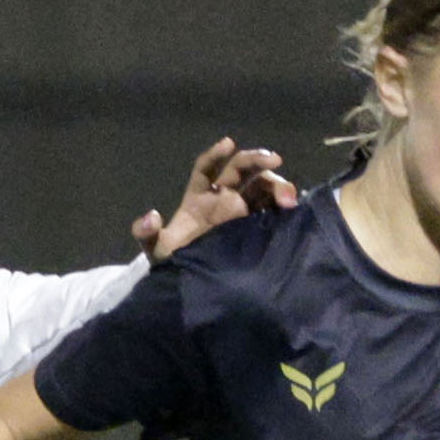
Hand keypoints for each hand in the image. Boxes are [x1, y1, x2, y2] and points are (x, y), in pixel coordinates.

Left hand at [131, 136, 297, 261]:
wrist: (195, 294)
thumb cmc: (176, 267)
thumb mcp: (158, 252)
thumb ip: (147, 234)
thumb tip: (150, 217)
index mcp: (198, 200)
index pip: (207, 169)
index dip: (216, 154)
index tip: (228, 144)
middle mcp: (223, 201)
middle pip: (242, 171)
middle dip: (257, 161)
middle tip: (274, 161)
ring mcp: (243, 215)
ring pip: (262, 190)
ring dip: (276, 187)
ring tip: (288, 199)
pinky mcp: (258, 232)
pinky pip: (273, 214)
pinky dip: (283, 210)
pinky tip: (292, 212)